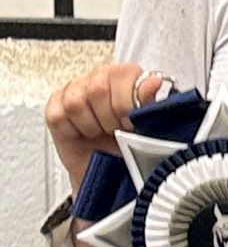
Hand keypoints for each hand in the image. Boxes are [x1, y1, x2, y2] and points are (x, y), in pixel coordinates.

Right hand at [45, 63, 169, 196]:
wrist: (112, 172)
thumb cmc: (134, 146)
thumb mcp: (150, 127)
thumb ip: (152, 103)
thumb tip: (154, 82)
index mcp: (128, 75)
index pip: (123, 74)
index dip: (127, 104)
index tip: (132, 123)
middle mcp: (101, 76)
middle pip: (97, 88)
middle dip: (109, 118)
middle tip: (117, 131)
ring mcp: (76, 89)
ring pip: (75, 102)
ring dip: (91, 126)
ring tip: (101, 133)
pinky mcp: (55, 105)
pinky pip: (58, 116)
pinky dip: (72, 131)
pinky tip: (84, 135)